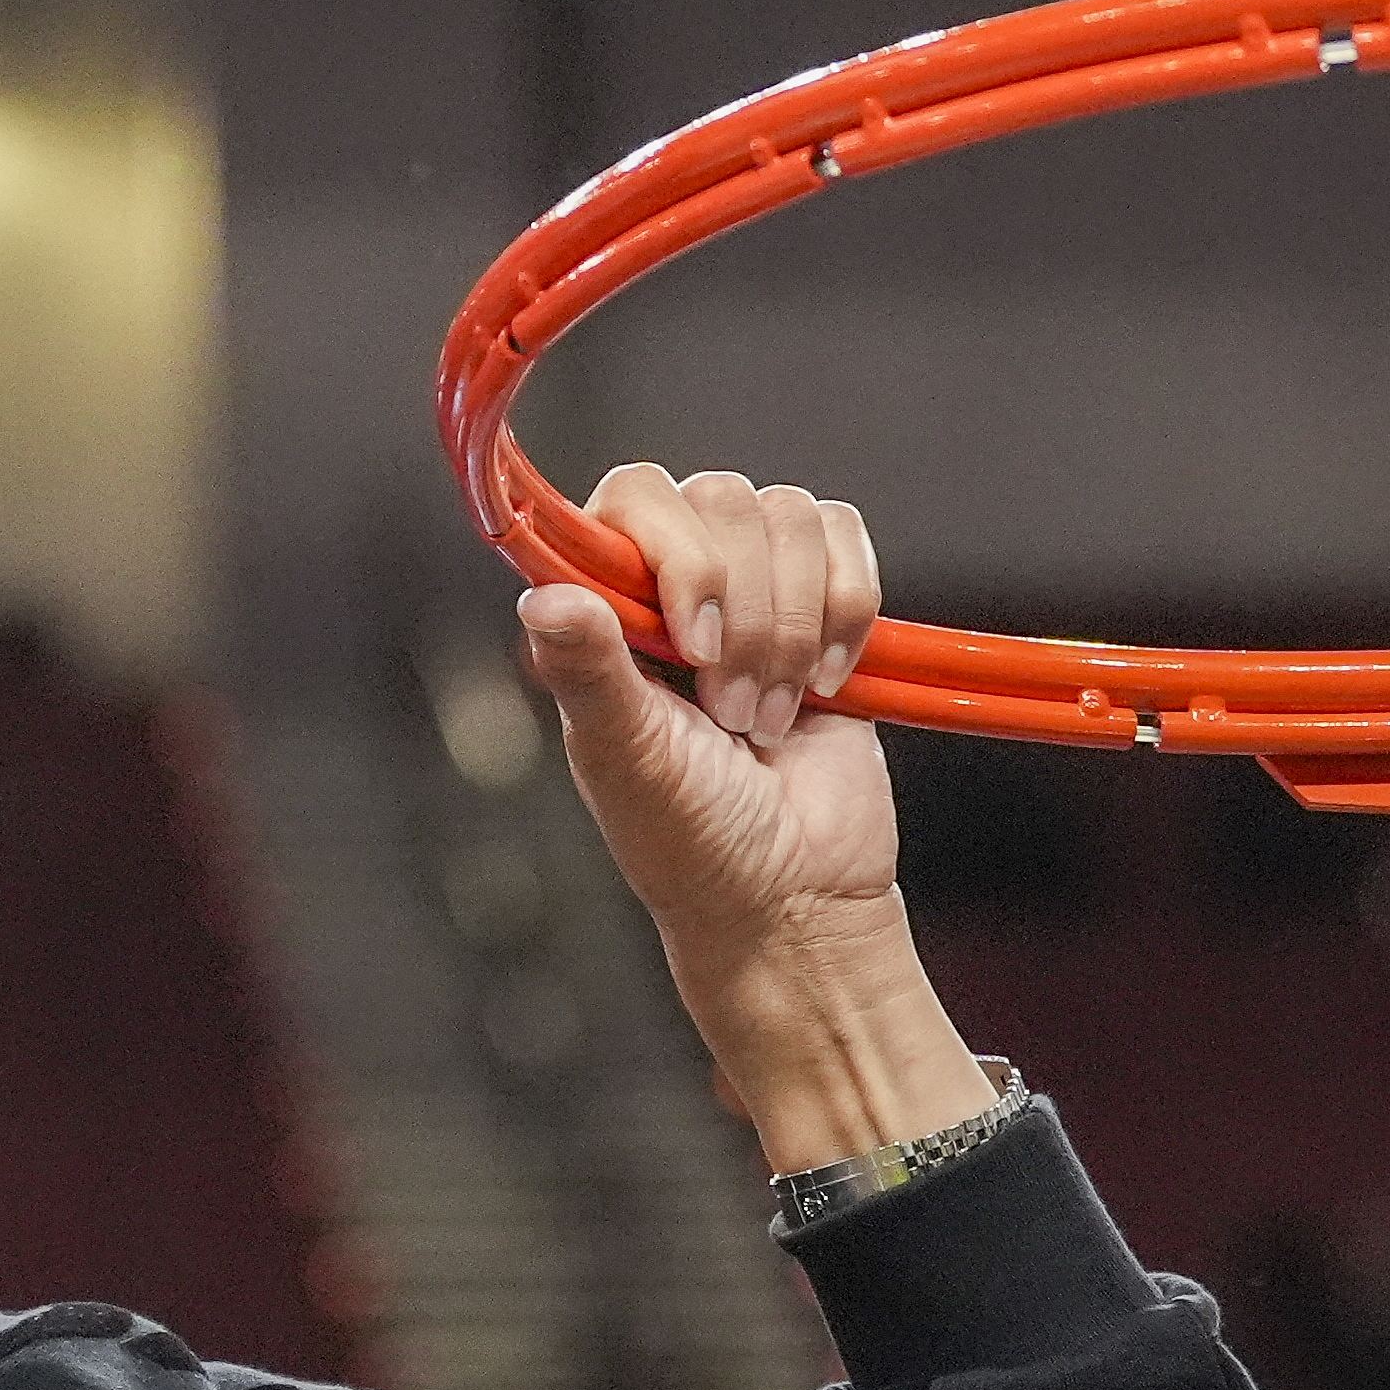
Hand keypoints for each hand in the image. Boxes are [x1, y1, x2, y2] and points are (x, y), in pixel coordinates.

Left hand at [515, 463, 995, 1171]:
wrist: (796, 892)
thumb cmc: (692, 841)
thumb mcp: (625, 760)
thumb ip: (588, 672)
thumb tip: (542, 598)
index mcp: (607, 607)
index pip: (632, 498)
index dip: (676, 554)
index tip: (691, 644)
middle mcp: (673, 580)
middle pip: (720, 499)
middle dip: (745, 616)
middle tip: (734, 713)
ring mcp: (753, 584)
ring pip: (788, 515)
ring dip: (793, 628)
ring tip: (771, 715)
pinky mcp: (826, 599)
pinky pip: (844, 535)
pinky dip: (847, 609)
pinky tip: (828, 683)